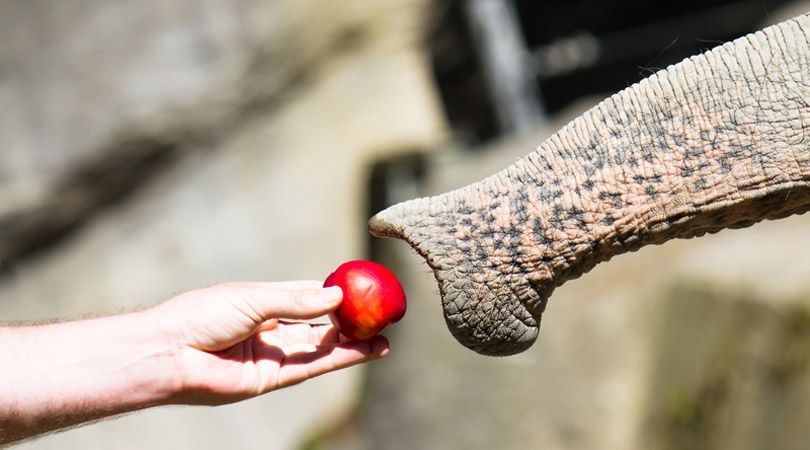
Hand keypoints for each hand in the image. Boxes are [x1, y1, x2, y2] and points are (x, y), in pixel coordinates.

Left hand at [148, 281, 388, 404]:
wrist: (170, 353)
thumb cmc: (202, 315)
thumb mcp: (254, 299)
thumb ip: (297, 301)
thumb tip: (337, 298)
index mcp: (265, 301)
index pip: (309, 295)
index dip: (336, 294)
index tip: (365, 289)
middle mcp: (272, 328)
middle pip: (320, 325)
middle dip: (351, 323)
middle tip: (382, 317)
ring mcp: (274, 354)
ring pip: (321, 348)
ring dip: (353, 344)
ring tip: (385, 338)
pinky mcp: (273, 378)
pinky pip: (313, 367)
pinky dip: (340, 359)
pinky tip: (364, 351)